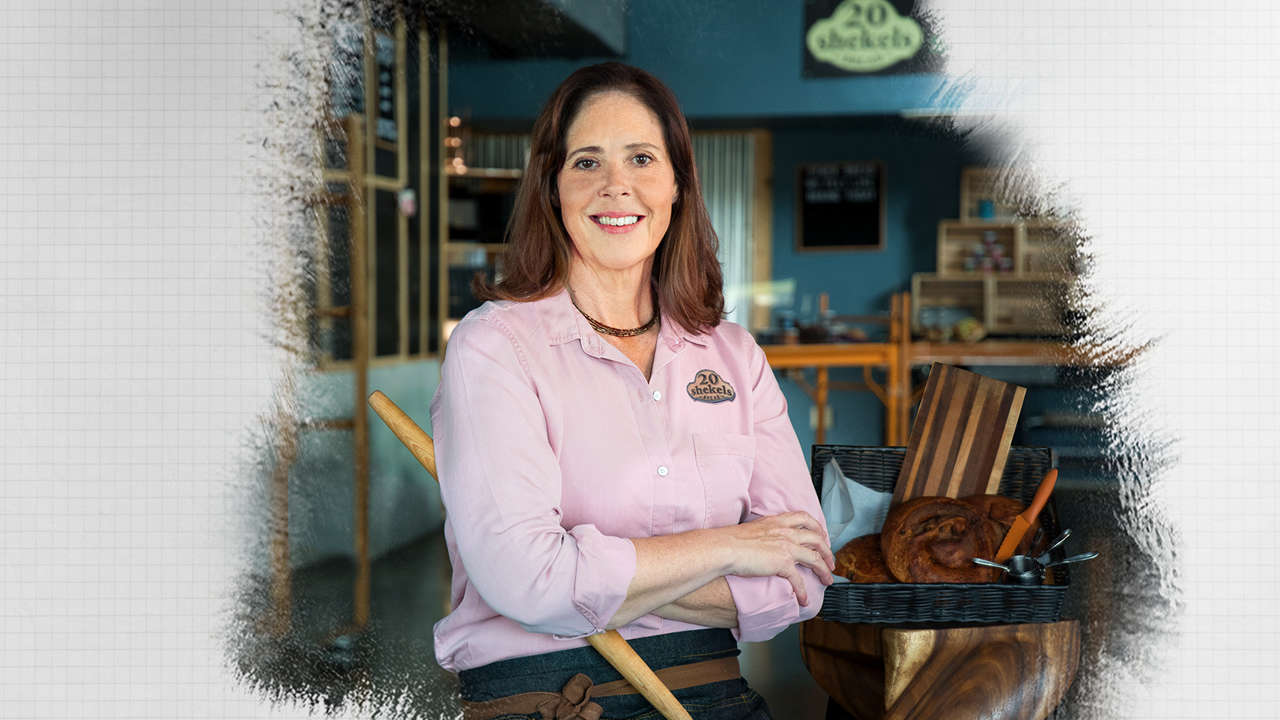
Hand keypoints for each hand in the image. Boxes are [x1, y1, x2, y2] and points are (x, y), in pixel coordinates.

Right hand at [714, 511, 835, 605]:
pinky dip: (804, 591)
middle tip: (830, 562)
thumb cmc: (730, 540)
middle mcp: (786, 532)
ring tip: (827, 580)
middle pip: (816, 539)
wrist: (724, 548)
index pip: (804, 518)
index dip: (816, 527)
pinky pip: (799, 580)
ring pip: (815, 558)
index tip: (821, 535)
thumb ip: (764, 532)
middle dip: (827, 551)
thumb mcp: (752, 529)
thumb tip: (763, 541)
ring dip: (824, 570)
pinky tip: (804, 600)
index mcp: (777, 521)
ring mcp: (786, 547)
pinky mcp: (783, 564)